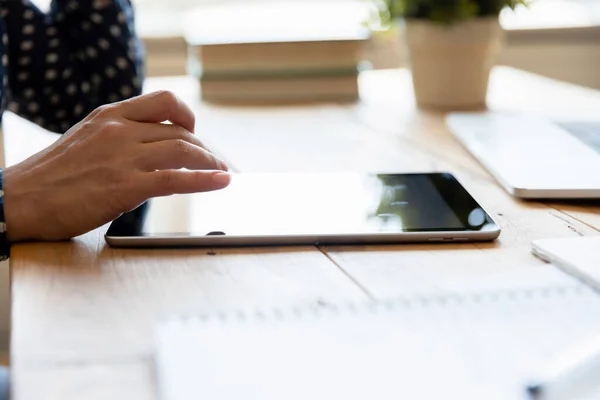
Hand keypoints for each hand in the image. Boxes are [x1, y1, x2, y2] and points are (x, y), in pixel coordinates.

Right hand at [2, 91, 230, 241]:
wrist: (19, 200)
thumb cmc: (51, 177)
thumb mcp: (86, 140)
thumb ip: (118, 138)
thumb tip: (149, 147)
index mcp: (110, 116)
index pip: (163, 102)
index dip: (188, 116)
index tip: (196, 133)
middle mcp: (119, 130)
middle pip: (180, 130)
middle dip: (205, 147)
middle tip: (216, 161)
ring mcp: (123, 157)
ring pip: (183, 150)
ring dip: (210, 162)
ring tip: (223, 172)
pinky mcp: (125, 186)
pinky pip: (177, 178)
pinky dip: (205, 179)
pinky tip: (221, 181)